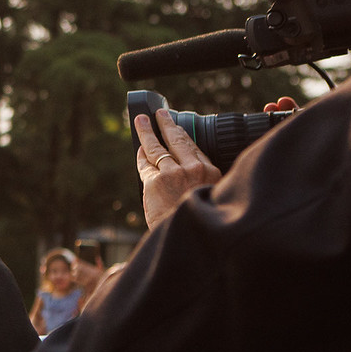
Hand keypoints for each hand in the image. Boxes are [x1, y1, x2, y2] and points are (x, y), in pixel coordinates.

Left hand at [134, 109, 219, 227]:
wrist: (189, 237)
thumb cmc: (196, 220)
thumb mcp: (208, 196)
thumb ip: (198, 181)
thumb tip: (182, 169)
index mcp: (211, 172)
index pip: (193, 148)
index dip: (182, 136)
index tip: (176, 127)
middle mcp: (194, 169)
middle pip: (178, 140)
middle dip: (166, 124)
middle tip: (159, 114)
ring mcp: (174, 173)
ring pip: (157, 147)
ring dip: (147, 132)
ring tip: (141, 121)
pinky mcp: (156, 181)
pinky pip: (145, 164)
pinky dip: (141, 156)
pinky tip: (139, 149)